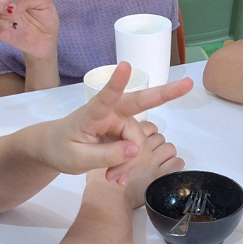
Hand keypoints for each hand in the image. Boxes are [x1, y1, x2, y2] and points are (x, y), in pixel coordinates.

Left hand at [36, 62, 193, 180]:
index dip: (117, 83)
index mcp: (92, 114)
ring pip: (136, 141)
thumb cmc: (60, 149)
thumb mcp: (78, 159)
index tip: (126, 66)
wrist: (53, 149)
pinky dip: (128, 165)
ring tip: (113, 177)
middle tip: (189, 84)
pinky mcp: (122, 133)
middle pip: (139, 104)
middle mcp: (109, 113)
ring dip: (128, 162)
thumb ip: (106, 155)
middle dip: (165, 94)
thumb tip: (136, 149)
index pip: (105, 97)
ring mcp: (118, 122)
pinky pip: (134, 149)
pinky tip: (118, 177)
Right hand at [97, 119, 185, 208]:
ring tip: (158, 163)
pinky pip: (177, 163)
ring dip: (166, 154)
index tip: (142, 143)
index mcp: (129, 140)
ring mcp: (154, 161)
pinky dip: (174, 165)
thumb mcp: (103, 154)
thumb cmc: (102, 180)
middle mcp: (144, 148)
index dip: (147, 134)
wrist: (109, 198)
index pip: (148, 127)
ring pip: (170, 148)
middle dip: (156, 145)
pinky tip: (166, 170)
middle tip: (148, 155)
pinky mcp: (161, 175)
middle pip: (160, 137)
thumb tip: (123, 140)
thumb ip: (114, 145)